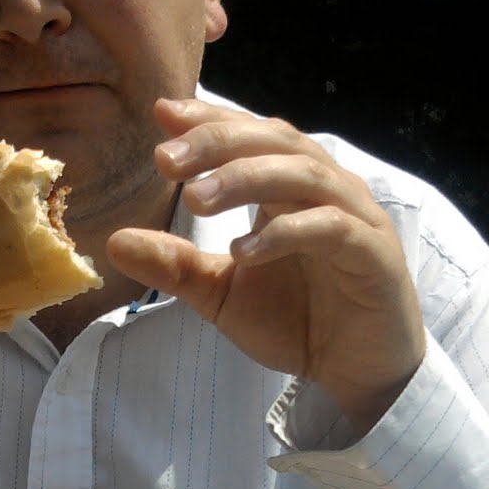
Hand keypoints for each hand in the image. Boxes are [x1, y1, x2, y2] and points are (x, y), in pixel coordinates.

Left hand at [107, 98, 426, 435]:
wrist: (355, 373)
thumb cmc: (296, 322)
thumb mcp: (221, 294)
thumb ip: (176, 266)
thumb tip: (113, 241)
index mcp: (290, 188)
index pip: (251, 135)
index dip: (210, 121)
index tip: (161, 115)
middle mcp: (326, 190)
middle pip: (275, 142)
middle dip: (218, 144)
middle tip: (167, 159)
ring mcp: (355, 218)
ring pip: (303, 175)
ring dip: (247, 180)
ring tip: (195, 198)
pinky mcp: (375, 255)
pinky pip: (331, 229)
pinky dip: (286, 233)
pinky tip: (244, 251)